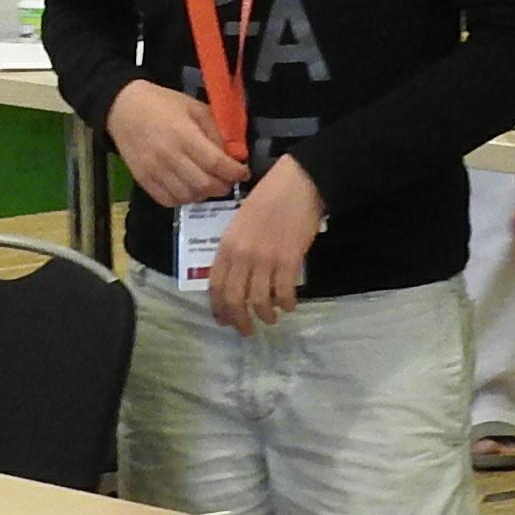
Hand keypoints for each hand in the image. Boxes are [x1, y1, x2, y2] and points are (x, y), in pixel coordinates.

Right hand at [103, 80, 246, 209]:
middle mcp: (168, 157)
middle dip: (223, 185)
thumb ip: (217, 131)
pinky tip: (189, 187)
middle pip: (204, 185)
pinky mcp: (143, 180)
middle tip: (228, 179)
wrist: (123, 108)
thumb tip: (236, 154)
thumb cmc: (163, 104)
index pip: (216, 163)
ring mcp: (154, 171)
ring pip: (189, 196)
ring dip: (205, 193)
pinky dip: (184, 198)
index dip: (235, 172)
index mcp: (183, 135)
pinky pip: (169, 201)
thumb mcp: (195, 108)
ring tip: (209, 182)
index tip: (243, 172)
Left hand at [207, 158, 324, 333]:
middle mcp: (242, 256)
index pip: (216, 285)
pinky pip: (284, 293)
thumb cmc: (269, 198)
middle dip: (240, 321)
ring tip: (272, 319)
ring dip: (266, 316)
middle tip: (247, 331)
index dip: (219, 308)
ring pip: (259, 301)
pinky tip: (290, 305)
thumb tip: (237, 276)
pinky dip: (287, 304)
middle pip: (235, 300)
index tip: (224, 320)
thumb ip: (236, 249)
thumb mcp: (241, 222)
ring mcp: (265, 259)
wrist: (297, 183)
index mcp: (227, 245)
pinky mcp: (288, 260)